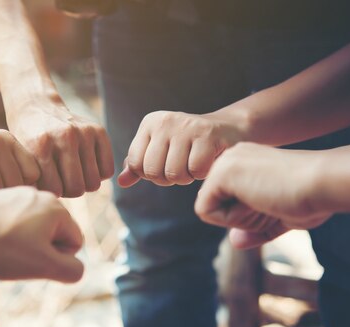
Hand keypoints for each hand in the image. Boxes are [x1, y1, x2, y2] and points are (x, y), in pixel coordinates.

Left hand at [0, 187, 84, 281]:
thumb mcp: (43, 265)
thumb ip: (71, 269)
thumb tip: (76, 268)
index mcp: (56, 207)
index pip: (74, 243)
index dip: (55, 260)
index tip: (29, 260)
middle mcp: (38, 195)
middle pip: (52, 236)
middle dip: (38, 252)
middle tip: (12, 257)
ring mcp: (15, 195)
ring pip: (30, 233)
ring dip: (19, 247)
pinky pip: (10, 226)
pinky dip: (2, 238)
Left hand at [8, 103, 113, 196]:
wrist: (36, 106)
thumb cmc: (27, 140)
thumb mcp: (22, 159)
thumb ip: (32, 182)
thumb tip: (48, 206)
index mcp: (40, 146)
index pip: (55, 191)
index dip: (52, 192)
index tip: (48, 185)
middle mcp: (65, 137)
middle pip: (77, 189)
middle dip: (69, 191)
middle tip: (63, 182)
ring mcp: (84, 132)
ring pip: (94, 183)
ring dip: (84, 184)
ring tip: (73, 175)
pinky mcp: (98, 130)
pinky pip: (108, 171)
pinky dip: (99, 174)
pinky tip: (86, 166)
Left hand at [118, 111, 243, 187]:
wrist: (228, 129)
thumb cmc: (189, 145)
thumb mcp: (160, 151)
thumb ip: (139, 166)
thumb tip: (121, 182)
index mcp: (150, 123)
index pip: (136, 164)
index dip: (151, 174)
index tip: (165, 165)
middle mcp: (165, 121)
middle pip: (153, 172)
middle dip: (168, 179)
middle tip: (182, 167)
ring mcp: (186, 126)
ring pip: (174, 174)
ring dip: (186, 178)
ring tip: (194, 163)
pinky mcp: (208, 135)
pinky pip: (195, 171)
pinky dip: (202, 174)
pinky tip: (208, 161)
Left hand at [194, 143, 330, 247]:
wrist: (325, 184)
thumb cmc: (313, 199)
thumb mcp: (282, 216)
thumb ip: (256, 228)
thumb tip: (234, 242)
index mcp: (246, 162)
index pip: (227, 202)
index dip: (249, 217)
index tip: (276, 202)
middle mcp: (232, 157)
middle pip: (216, 206)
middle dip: (243, 218)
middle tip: (272, 203)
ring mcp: (224, 163)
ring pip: (210, 210)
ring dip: (239, 219)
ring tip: (266, 201)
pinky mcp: (220, 173)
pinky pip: (205, 211)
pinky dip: (231, 219)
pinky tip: (257, 202)